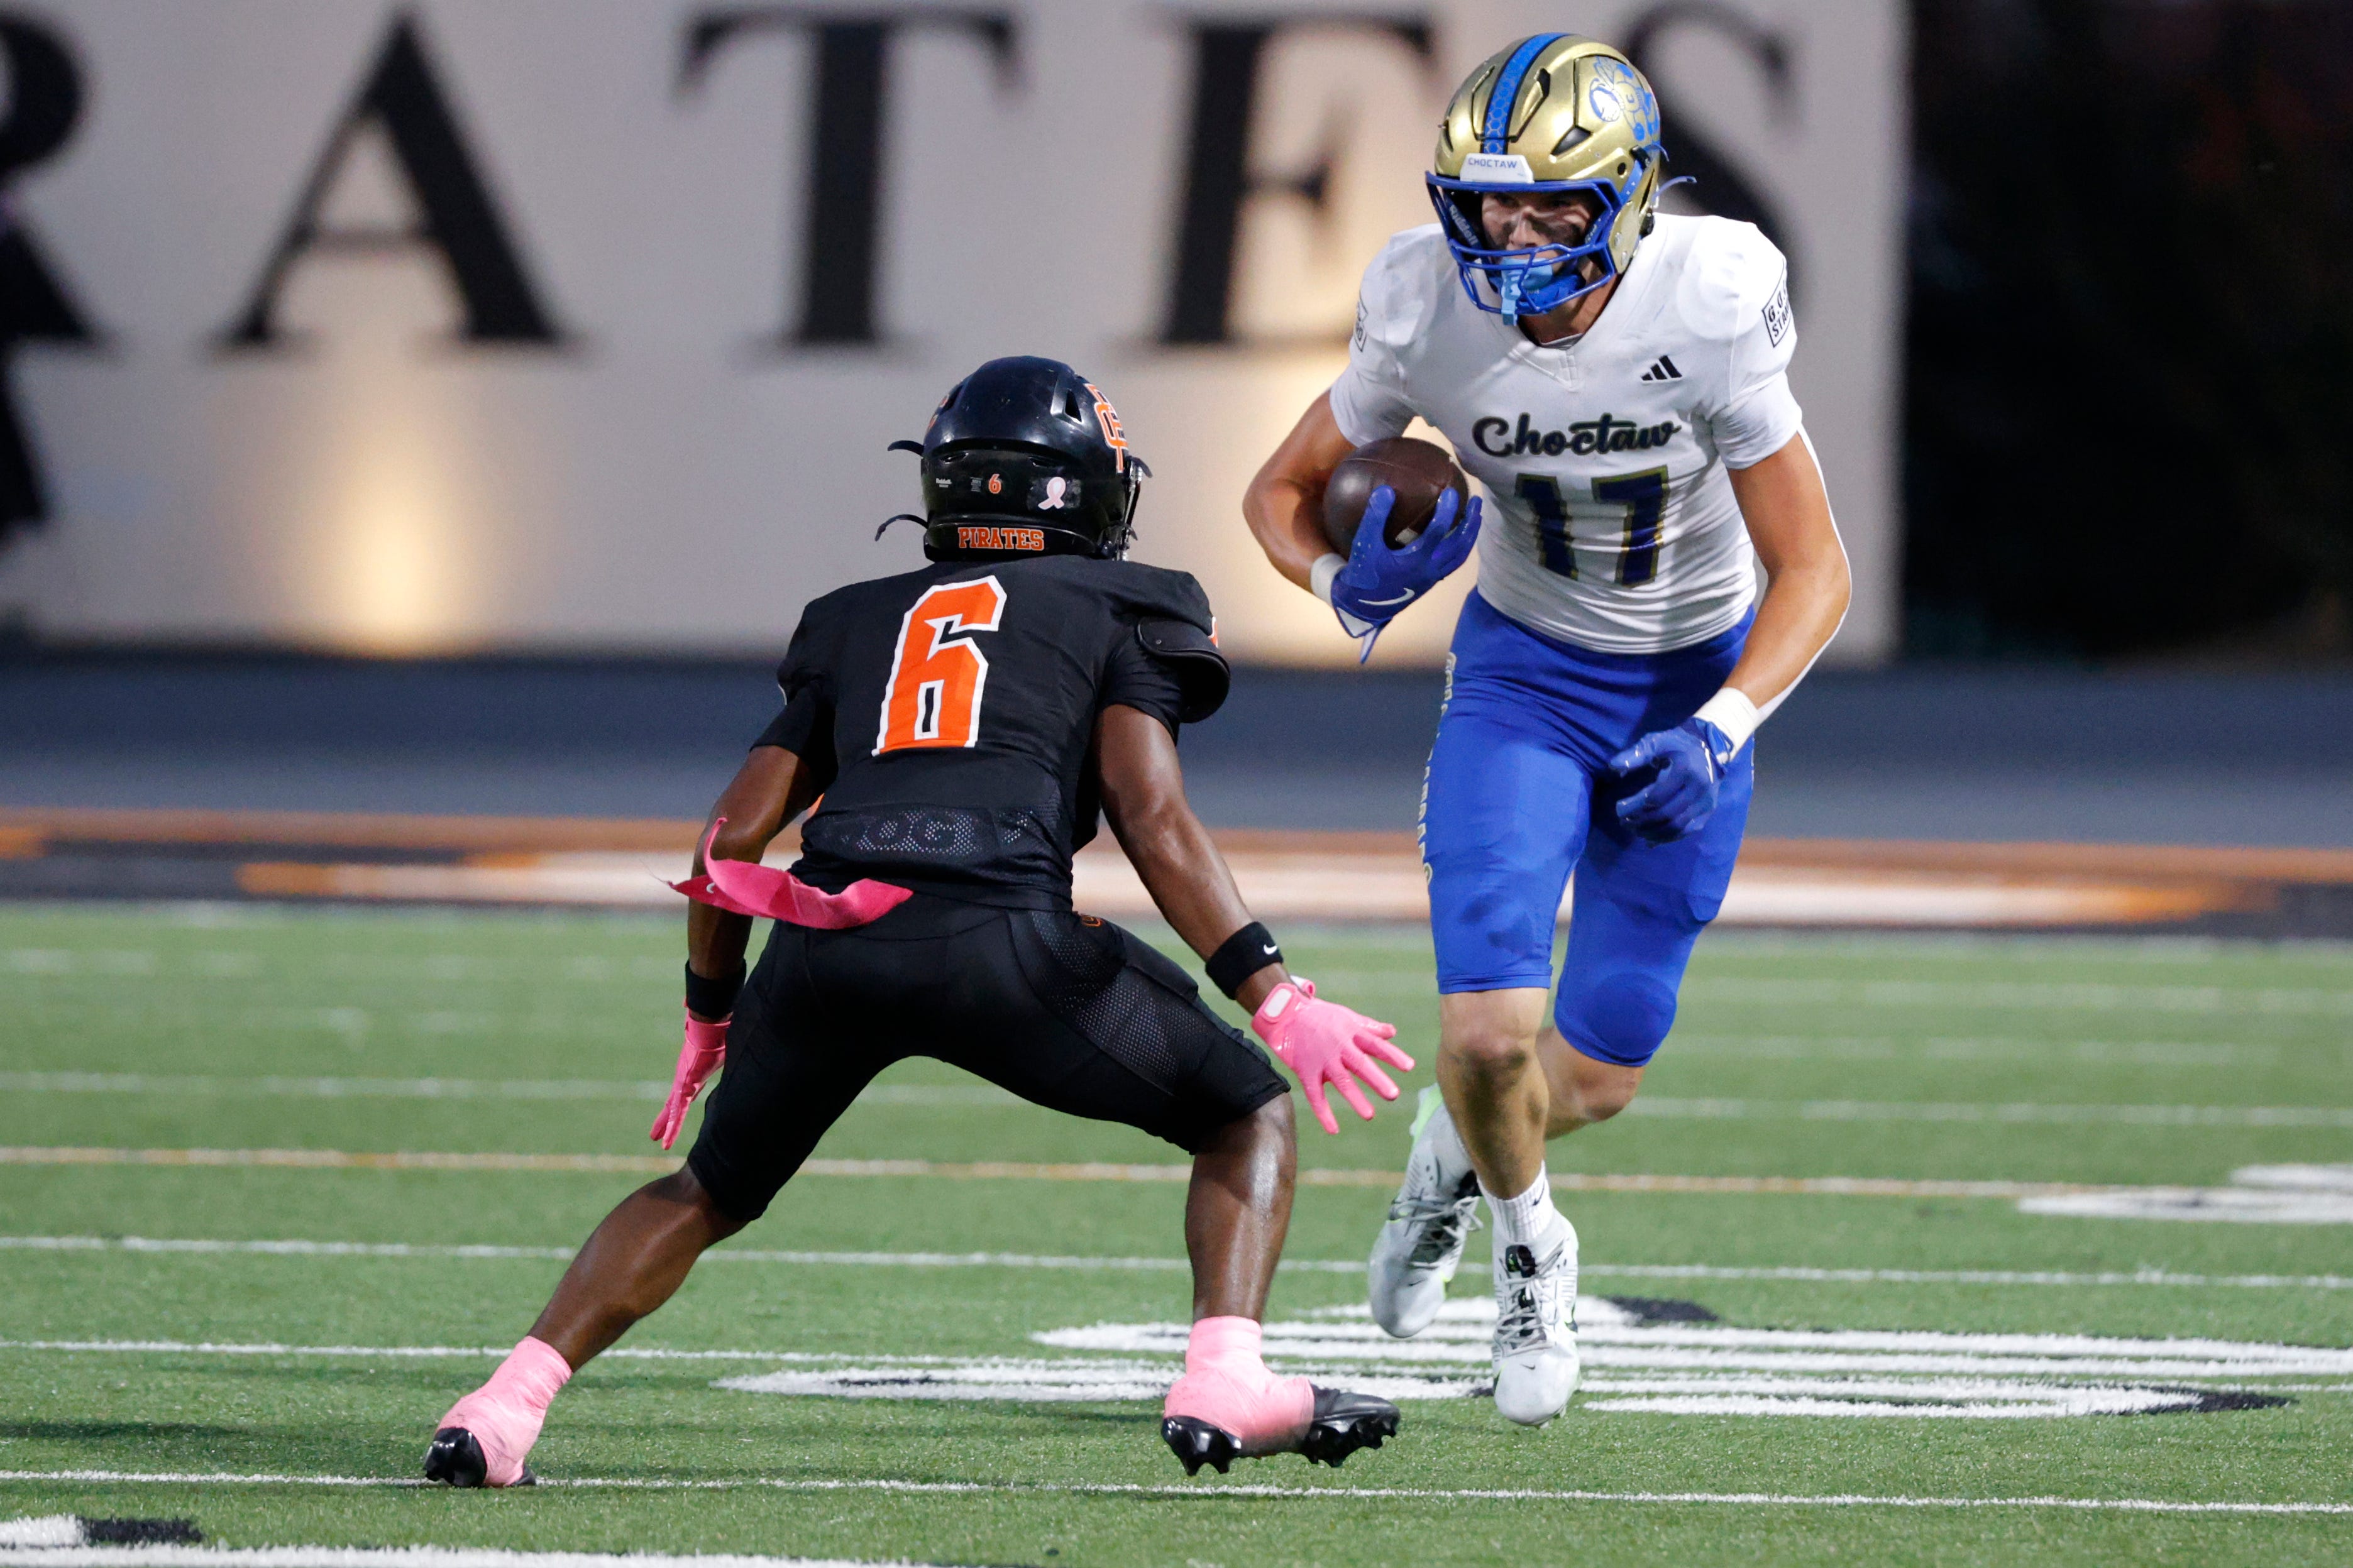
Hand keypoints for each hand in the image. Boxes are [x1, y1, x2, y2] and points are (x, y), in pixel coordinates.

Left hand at [650, 1010, 727, 1148]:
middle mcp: (686, 1078)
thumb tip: (753, 1055)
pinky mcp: (685, 1082)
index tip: (676, 1113)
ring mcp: (683, 1080)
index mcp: (696, 1073)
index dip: (680, 1106)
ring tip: (657, 1140)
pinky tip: (666, 1135)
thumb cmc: (721, 1034)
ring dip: (666, 1126)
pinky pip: (677, 1107)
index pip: (686, 1094)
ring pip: (673, 1108)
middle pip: (674, 1103)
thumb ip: (735, 1061)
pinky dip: (672, 1122)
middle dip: (666, 1119)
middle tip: (656, 1134)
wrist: (711, 1023)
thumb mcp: (728, 1053)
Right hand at [1249, 979, 1414, 1134]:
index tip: (1409, 1067)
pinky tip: (1334, 1130)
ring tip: (1369, 1115)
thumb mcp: (1348, 1017)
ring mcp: (1322, 1060)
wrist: (1287, 1013)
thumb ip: (1371, 1027)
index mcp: (1352, 1033)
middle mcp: (1339, 1047)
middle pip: (1360, 1064)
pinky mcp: (1306, 1071)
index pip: (1375, 1045)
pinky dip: (1323, 1113)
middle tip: (1393, 1095)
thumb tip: (1393, 1033)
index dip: (1393, 1055)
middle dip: (1377, 1079)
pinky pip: (1315, 1095)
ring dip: (1355, 1098)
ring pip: (1340, 1081)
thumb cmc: (1322, 1016)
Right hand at [1328, 487, 1481, 650]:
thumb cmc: (1363, 575)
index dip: (1446, 511)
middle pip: (1459, 545)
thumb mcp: (1364, 545)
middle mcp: (1430, 570)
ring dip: (1470, 536)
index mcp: (1416, 560)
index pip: (1438, 532)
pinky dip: (1461, 548)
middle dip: (1471, 522)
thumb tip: (1386, 490)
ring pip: (1460, 556)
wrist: (1363, 607)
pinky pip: (1453, 563)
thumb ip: (1374, 518)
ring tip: (1475, 517)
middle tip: (1477, 501)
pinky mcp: (1430, 581)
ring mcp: (1432, 577)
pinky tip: (1459, 537)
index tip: (1451, 492)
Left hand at [1607, 716, 1736, 842]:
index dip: (1636, 806)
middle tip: (1623, 822)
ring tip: (1634, 830)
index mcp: (1685, 770)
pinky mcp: (1707, 811)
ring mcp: (1706, 802)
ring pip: (1677, 827)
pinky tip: (1650, 839)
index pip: (1657, 797)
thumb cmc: (1676, 744)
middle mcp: (1698, 788)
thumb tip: (1613, 766)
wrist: (1709, 748)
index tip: (1619, 808)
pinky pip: (1687, 830)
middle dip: (1642, 822)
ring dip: (1653, 833)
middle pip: (1667, 814)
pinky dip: (1667, 837)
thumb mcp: (1656, 742)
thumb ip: (1636, 754)